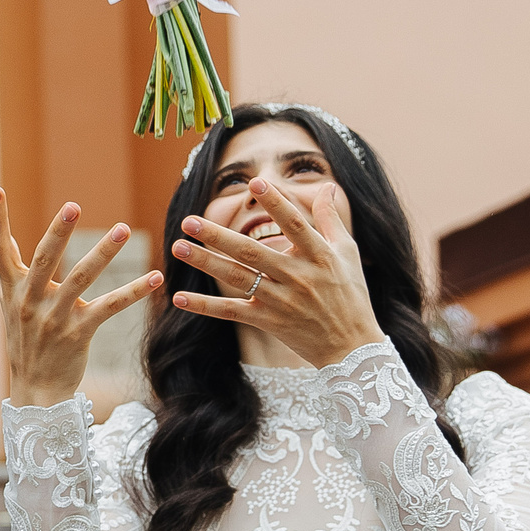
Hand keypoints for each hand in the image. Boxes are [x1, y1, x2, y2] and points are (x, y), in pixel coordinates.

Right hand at [0, 189, 162, 408]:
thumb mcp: (10, 306)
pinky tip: (155, 278)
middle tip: (72, 206)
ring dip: (103, 253)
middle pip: (43, 260)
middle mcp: (30, 300)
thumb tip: (6, 238)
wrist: (36, 389)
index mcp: (12, 289)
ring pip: (81, 279)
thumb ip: (10, 270)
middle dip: (58, 232)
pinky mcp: (79, 333)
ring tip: (123, 229)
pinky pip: (110, 307)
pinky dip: (133, 292)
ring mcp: (55, 317)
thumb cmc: (24, 342)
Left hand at [169, 178, 386, 366]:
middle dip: (219, 236)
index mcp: (318, 255)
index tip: (254, 183)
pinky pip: (232, 312)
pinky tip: (179, 297)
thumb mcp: (347, 253)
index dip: (276, 204)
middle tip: (188, 221)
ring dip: (206, 263)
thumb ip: (331, 218)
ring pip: (237, 278)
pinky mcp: (268, 321)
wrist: (351, 347)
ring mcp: (280, 300)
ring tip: (178, 247)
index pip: (294, 224)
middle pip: (252, 252)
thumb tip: (327, 186)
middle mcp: (297, 276)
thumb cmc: (350, 295)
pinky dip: (205, 307)